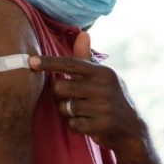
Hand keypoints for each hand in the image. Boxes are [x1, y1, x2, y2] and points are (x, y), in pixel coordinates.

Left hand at [30, 32, 145, 152]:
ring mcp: (103, 107)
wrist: (132, 129)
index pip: (70, 64)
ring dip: (69, 112)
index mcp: (104, 73)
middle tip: (73, 98)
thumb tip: (83, 34)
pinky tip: (89, 124)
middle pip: (60, 87)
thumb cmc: (113, 98)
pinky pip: (72, 124)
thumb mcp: (104, 77)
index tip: (31, 61)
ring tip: (84, 112)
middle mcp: (104, 88)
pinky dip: (77, 126)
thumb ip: (87, 58)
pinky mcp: (100, 126)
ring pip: (65, 108)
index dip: (48, 62)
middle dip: (61, 95)